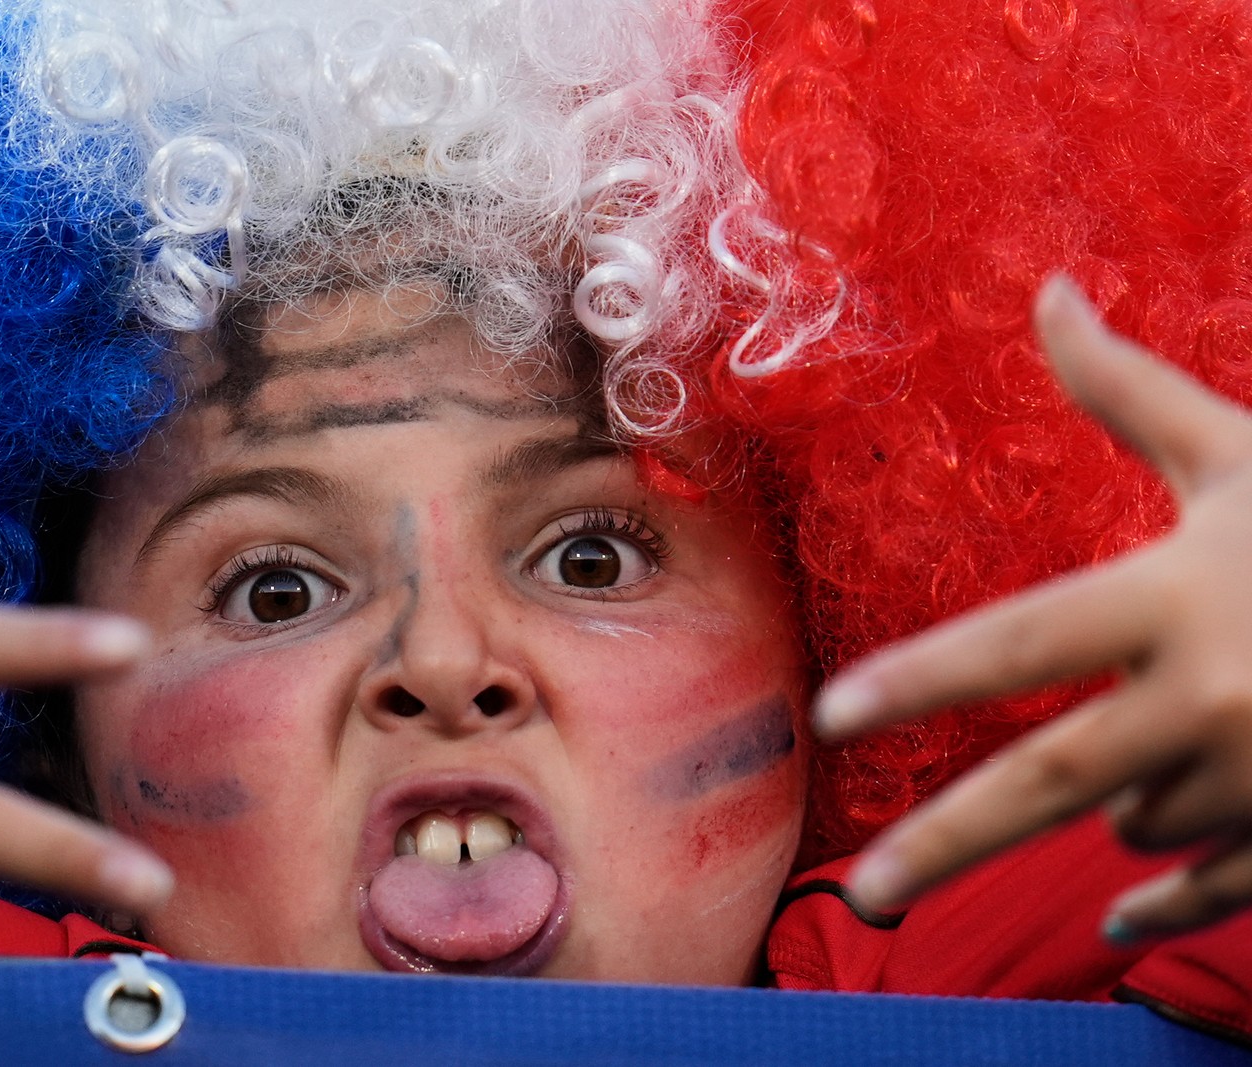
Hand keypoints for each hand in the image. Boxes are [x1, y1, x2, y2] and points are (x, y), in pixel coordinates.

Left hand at [815, 274, 1251, 943]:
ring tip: (1195, 727)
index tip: (828, 714)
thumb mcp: (1240, 455)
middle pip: (1046, 783)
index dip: (918, 678)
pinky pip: (1205, 896)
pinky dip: (1159, 910)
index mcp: (1183, 596)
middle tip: (859, 895)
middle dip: (942, 844)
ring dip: (1120, 795)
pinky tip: (1119, 924)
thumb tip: (1049, 291)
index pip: (1018, 641)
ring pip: (1126, 821)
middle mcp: (1217, 698)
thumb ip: (1128, 391)